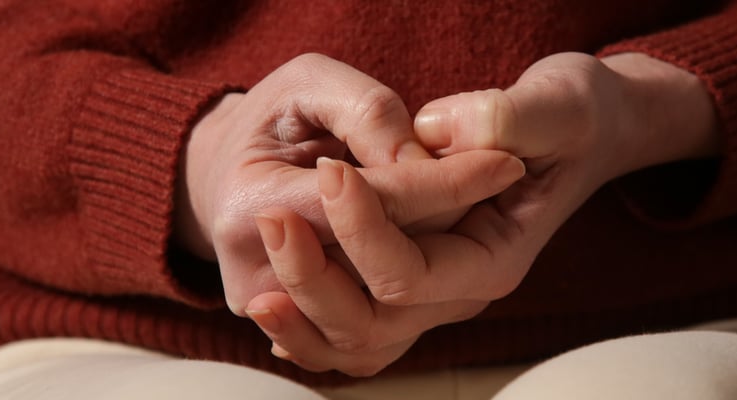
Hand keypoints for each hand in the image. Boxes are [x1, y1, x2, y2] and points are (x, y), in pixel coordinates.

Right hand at [174, 53, 521, 315]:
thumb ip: (365, 113)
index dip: (446, 183)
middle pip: (378, 277)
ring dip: (443, 271)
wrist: (230, 173)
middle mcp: (260, 279)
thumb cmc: (273, 118)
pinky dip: (417, 309)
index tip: (506, 160)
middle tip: (497, 171)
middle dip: (449, 227)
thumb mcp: (310, 82)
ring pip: (377, 327)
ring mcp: (288, 317)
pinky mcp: (307, 334)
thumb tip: (419, 160)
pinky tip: (451, 262)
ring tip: (477, 212)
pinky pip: (368, 347)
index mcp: (252, 206)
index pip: (368, 208)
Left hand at [244, 52, 717, 374]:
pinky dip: (312, 332)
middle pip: (376, 316)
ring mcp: (436, 291)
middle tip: (270, 218)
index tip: (331, 166)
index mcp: (497, 254)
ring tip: (259, 290)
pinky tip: (274, 305)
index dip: (365, 224)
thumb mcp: (558, 103)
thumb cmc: (570, 116)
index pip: (412, 270)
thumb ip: (507, 118)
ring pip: (359, 338)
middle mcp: (463, 287)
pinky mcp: (413, 279)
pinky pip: (356, 332)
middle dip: (316, 277)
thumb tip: (438, 131)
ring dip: (305, 318)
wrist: (579, 132)